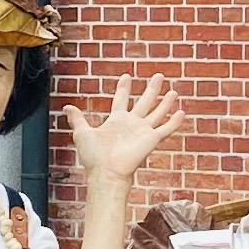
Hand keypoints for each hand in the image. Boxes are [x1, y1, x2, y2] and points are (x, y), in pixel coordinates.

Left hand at [65, 76, 183, 193]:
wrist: (106, 172)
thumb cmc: (94, 157)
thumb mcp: (82, 133)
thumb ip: (77, 119)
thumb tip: (66, 107)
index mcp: (116, 120)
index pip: (121, 99)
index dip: (124, 88)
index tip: (127, 76)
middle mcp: (131, 124)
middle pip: (144, 102)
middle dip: (152, 89)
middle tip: (159, 76)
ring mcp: (143, 131)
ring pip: (158, 112)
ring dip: (166, 102)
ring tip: (173, 91)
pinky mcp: (151, 140)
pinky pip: (165, 129)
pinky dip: (174, 121)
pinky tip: (182, 112)